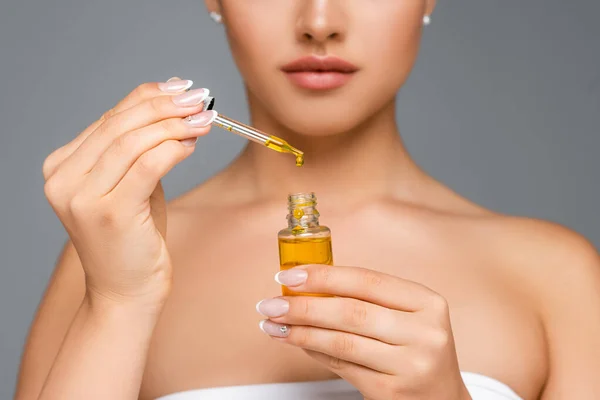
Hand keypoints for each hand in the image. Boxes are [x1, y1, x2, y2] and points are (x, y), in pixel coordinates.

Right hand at [43, 78, 215, 308]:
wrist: (125, 293)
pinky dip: (174, 148)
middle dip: (166, 106)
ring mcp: (81, 197)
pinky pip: (147, 165)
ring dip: (175, 124)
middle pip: (120, 125)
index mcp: (61, 167)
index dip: (149, 97)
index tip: (183, 88)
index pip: (109, 118)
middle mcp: (63, 179)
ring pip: (133, 141)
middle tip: (200, 99)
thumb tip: (173, 104)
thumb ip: (141, 150)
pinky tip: (193, 143)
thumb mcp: (131, 186)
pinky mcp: (109, 213)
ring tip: (205, 119)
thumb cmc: (133, 239)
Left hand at [256, 265, 471, 399]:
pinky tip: (297, 343)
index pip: (367, 280)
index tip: (289, 276)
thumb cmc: (415, 349)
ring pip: (342, 341)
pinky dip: (314, 352)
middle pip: (351, 311)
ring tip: (274, 324)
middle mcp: (425, 333)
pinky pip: (342, 366)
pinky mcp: (392, 392)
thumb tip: (306, 285)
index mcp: (428, 303)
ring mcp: (411, 365)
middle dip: (304, 306)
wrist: (441, 399)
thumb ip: (366, 299)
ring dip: (301, 332)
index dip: (323, 275)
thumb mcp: (406, 317)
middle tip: (271, 303)